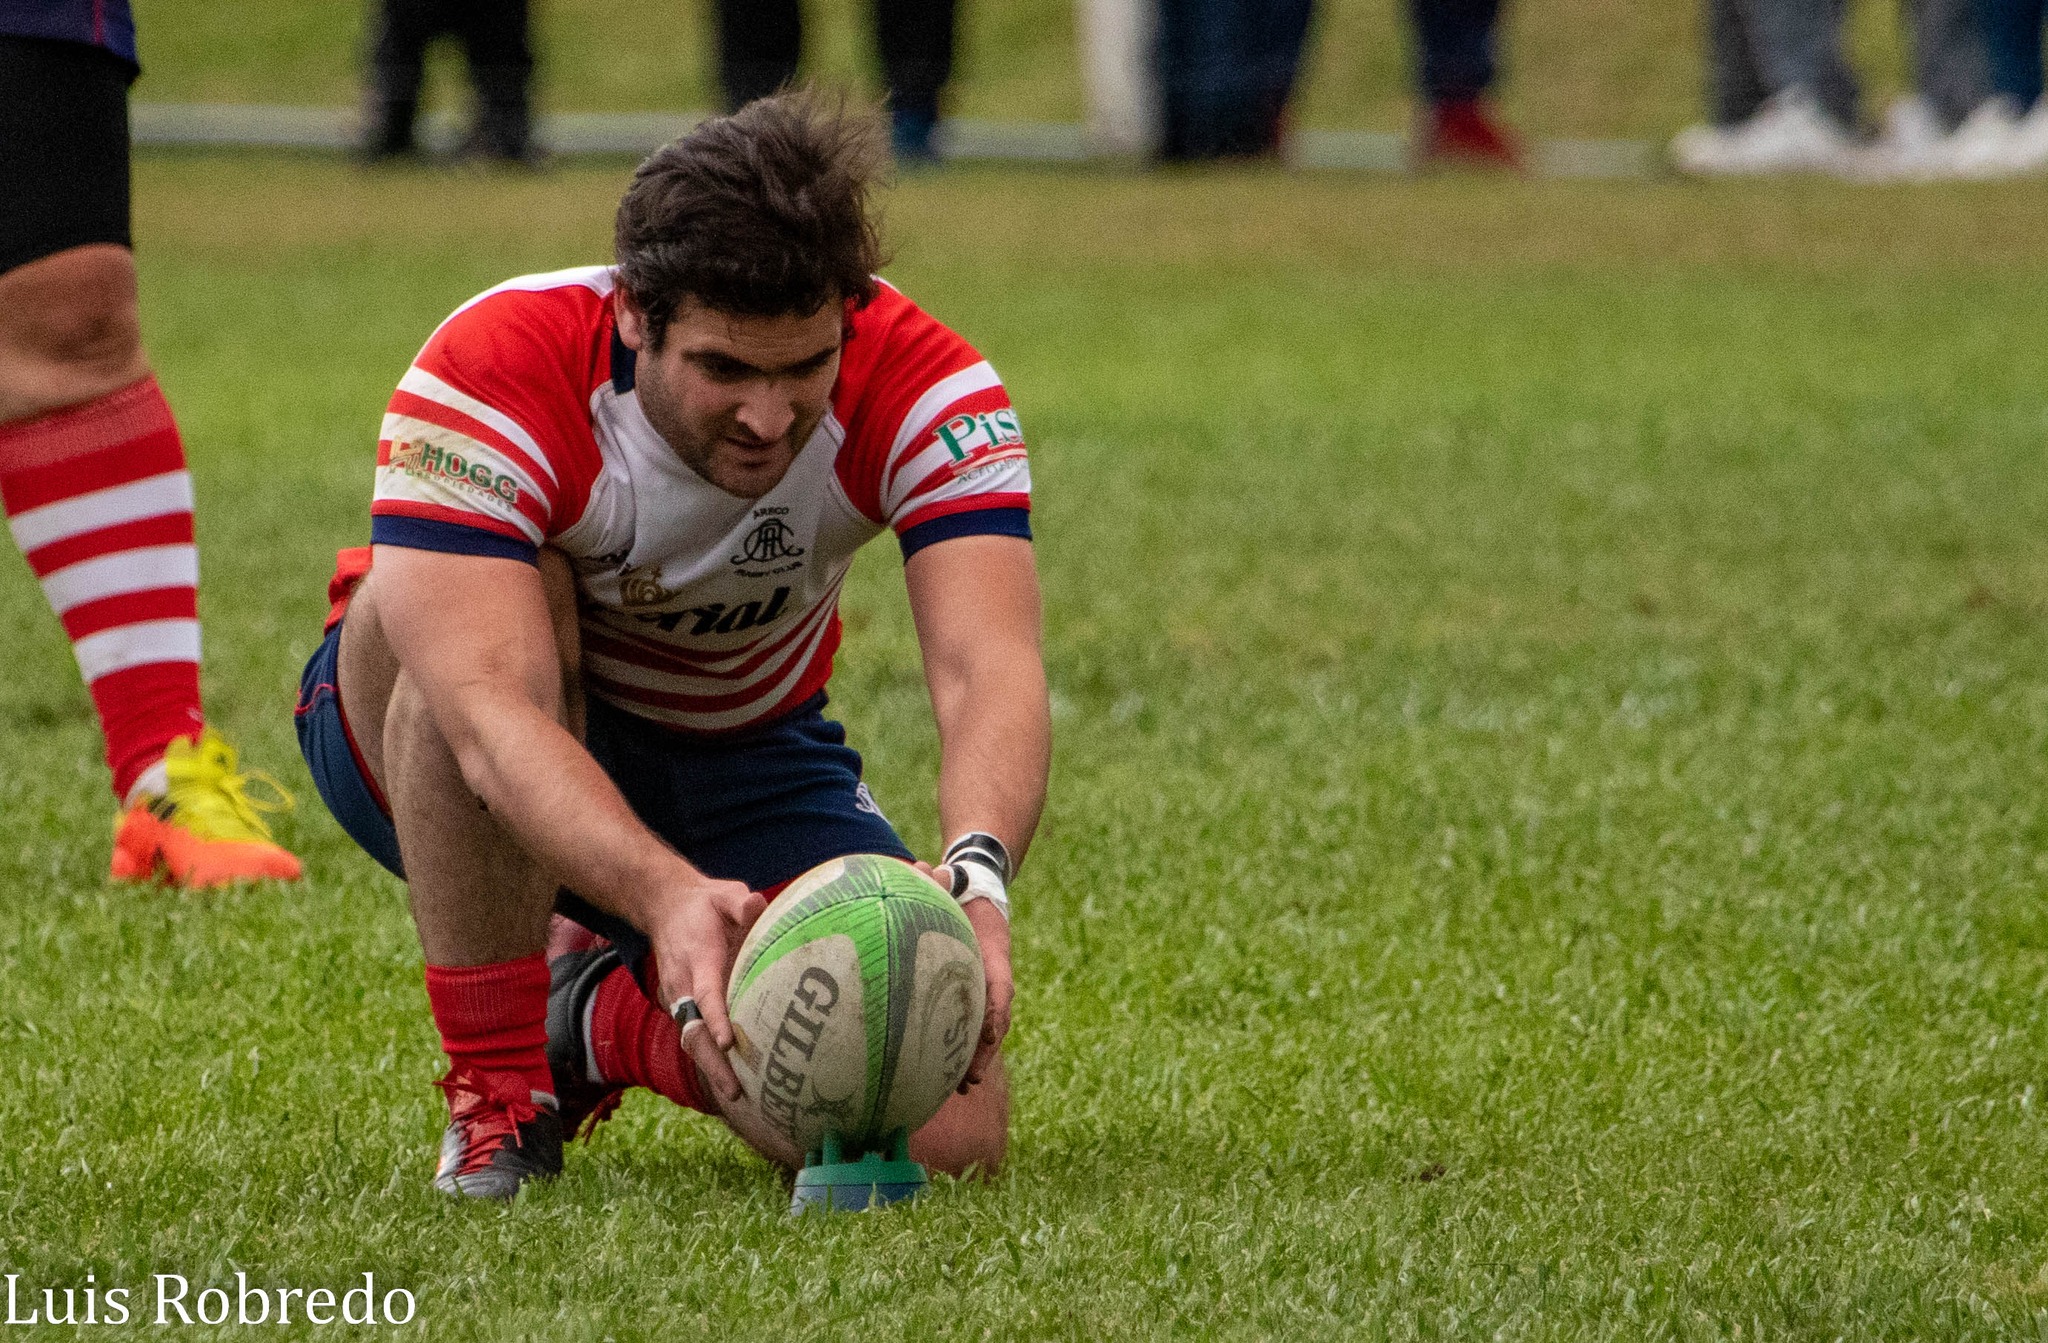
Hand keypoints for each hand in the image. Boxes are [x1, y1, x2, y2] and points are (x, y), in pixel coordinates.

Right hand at [646, 875, 766, 1103]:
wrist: (664, 906)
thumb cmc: (704, 903)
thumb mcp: (724, 893)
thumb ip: (741, 903)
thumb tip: (757, 906)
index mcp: (698, 959)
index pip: (706, 995)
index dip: (717, 1019)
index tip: (730, 1042)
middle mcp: (683, 984)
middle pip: (693, 1031)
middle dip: (713, 1063)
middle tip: (735, 1091)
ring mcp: (678, 997)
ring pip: (690, 1039)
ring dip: (710, 1068)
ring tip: (736, 1094)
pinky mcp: (680, 1005)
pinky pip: (691, 1035)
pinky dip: (706, 1058)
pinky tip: (728, 1078)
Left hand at [954, 885, 1012, 1092]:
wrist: (974, 893)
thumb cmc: (961, 889)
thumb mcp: (952, 880)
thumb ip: (937, 878)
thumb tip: (920, 869)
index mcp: (993, 954)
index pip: (1000, 986)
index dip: (995, 1012)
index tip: (989, 1033)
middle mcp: (991, 976)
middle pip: (995, 1019)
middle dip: (983, 1050)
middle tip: (970, 1078)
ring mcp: (981, 988)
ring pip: (984, 1028)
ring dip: (974, 1058)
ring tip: (960, 1087)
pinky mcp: (967, 995)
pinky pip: (965, 1025)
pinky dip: (958, 1049)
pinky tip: (936, 1073)